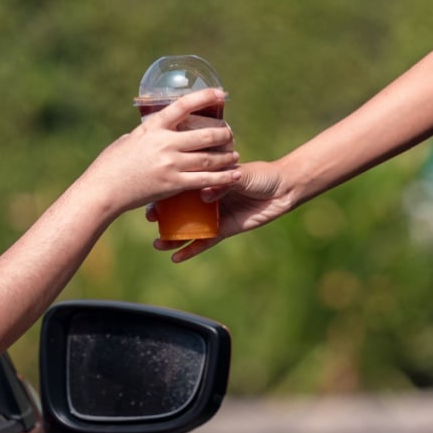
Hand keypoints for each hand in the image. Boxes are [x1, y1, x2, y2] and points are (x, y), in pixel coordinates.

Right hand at [82, 88, 239, 214]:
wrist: (103, 190)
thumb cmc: (110, 164)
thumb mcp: (129, 140)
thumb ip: (148, 134)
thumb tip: (157, 129)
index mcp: (153, 127)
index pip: (184, 105)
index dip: (205, 97)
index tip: (221, 93)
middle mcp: (165, 143)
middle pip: (205, 134)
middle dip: (223, 133)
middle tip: (230, 133)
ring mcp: (171, 164)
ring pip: (209, 158)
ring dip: (226, 155)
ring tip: (234, 154)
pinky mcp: (173, 185)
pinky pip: (205, 180)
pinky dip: (223, 177)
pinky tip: (234, 175)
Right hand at [152, 160, 293, 261]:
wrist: (282, 188)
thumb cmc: (260, 175)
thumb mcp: (239, 174)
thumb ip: (222, 183)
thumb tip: (203, 195)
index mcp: (205, 180)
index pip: (179, 187)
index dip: (163, 194)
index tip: (150, 199)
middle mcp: (206, 198)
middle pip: (178, 210)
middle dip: (162, 217)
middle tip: (151, 223)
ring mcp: (214, 215)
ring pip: (188, 228)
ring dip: (172, 238)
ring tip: (158, 245)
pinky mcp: (223, 230)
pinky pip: (204, 241)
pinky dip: (191, 250)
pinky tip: (177, 258)